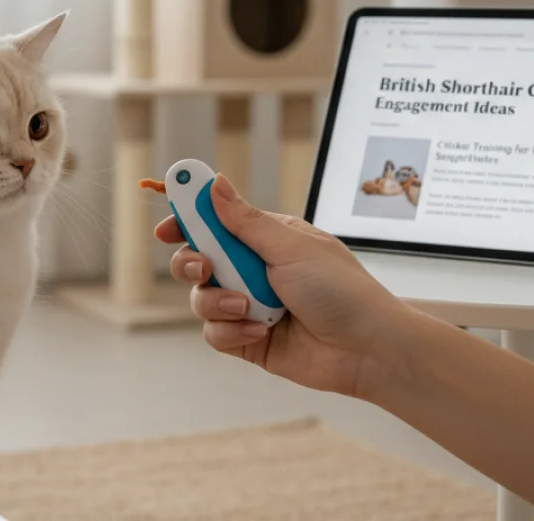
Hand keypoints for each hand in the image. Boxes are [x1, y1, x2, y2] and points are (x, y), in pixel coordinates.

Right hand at [155, 174, 414, 398]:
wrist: (368, 349)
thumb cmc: (342, 291)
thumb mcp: (290, 246)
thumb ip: (244, 220)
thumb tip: (214, 182)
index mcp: (266, 240)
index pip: (215, 223)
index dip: (186, 222)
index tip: (165, 229)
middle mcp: (253, 270)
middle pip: (197, 260)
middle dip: (192, 264)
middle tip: (205, 268)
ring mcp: (249, 305)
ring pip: (201, 299)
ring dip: (219, 302)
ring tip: (249, 308)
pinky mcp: (247, 338)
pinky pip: (215, 332)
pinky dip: (233, 331)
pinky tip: (260, 331)